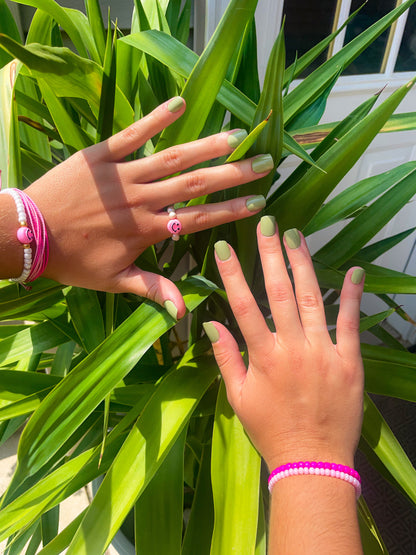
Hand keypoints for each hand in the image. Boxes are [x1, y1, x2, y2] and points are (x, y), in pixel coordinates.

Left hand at [25, 98, 272, 317]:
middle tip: (263, 162)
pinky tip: (179, 103)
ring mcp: (123, 175)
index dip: (230, 211)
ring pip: (172, 158)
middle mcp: (142, 199)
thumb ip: (152, 290)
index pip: (198, 219)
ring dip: (206, 146)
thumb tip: (183, 312)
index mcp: (147, 230)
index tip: (259, 202)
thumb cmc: (73, 260)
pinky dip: (155, 119)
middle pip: (195, 185)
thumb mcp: (113, 281)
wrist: (29, 234)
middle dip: (233, 174)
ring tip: (236, 135)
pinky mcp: (101, 155)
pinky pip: (132, 134)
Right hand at [204, 216, 364, 470]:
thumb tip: (211, 323)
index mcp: (263, 355)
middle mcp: (292, 346)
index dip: (234, 273)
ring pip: (312, 298)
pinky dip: (352, 295)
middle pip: (279, 291)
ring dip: (304, 264)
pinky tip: (353, 270)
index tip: (228, 246)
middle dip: (271, 254)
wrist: (312, 460)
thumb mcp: (239, 397)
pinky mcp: (349, 360)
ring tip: (296, 236)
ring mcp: (323, 351)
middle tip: (267, 223)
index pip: (243, 305)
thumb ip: (226, 357)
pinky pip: (349, 322)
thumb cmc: (270, 429)